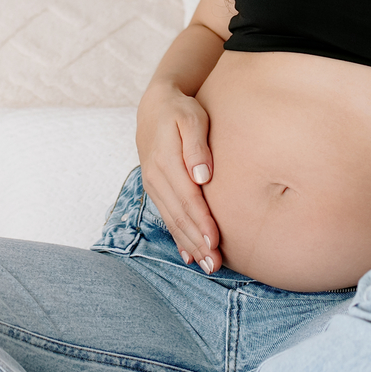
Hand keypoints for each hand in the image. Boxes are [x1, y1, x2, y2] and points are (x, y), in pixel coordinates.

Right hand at [136, 84, 222, 273]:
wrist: (155, 106)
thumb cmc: (180, 110)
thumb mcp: (191, 118)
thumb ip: (196, 146)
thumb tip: (202, 176)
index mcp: (165, 161)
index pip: (188, 198)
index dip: (202, 222)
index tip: (217, 242)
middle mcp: (156, 177)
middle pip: (179, 216)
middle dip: (198, 242)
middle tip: (215, 264)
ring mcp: (153, 185)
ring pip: (172, 221)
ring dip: (190, 245)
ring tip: (207, 265)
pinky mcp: (156, 189)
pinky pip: (167, 217)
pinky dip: (178, 238)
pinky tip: (189, 256)